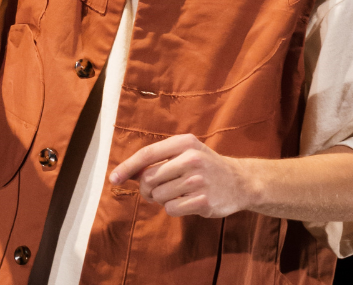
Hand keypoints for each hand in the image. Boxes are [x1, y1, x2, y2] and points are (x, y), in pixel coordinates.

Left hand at [109, 133, 250, 218]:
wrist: (239, 181)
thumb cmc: (204, 166)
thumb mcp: (184, 154)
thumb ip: (157, 161)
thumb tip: (126, 173)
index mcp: (184, 142)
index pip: (147, 154)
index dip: (127, 167)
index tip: (113, 179)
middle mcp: (191, 158)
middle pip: (149, 179)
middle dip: (148, 188)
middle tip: (158, 190)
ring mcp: (198, 180)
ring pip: (159, 196)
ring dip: (163, 199)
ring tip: (180, 193)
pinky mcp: (203, 200)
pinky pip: (171, 209)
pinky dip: (174, 208)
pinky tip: (187, 202)